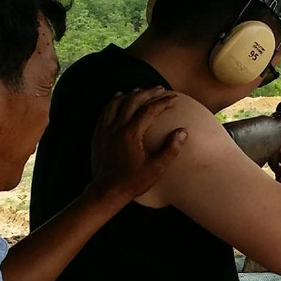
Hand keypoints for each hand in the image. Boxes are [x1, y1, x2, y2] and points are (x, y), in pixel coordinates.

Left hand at [89, 88, 186, 203]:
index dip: (163, 102)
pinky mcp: (98, 135)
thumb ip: (171, 148)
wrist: (107, 191)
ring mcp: (105, 130)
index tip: (174, 99)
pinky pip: (105, 112)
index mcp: (131, 134)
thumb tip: (182, 131)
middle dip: (147, 93)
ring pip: (116, 103)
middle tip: (160, 89)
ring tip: (140, 90)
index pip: (149, 110)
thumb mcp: (157, 168)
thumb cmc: (133, 181)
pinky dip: (113, 102)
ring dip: (129, 94)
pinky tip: (119, 99)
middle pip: (132, 101)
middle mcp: (116, 128)